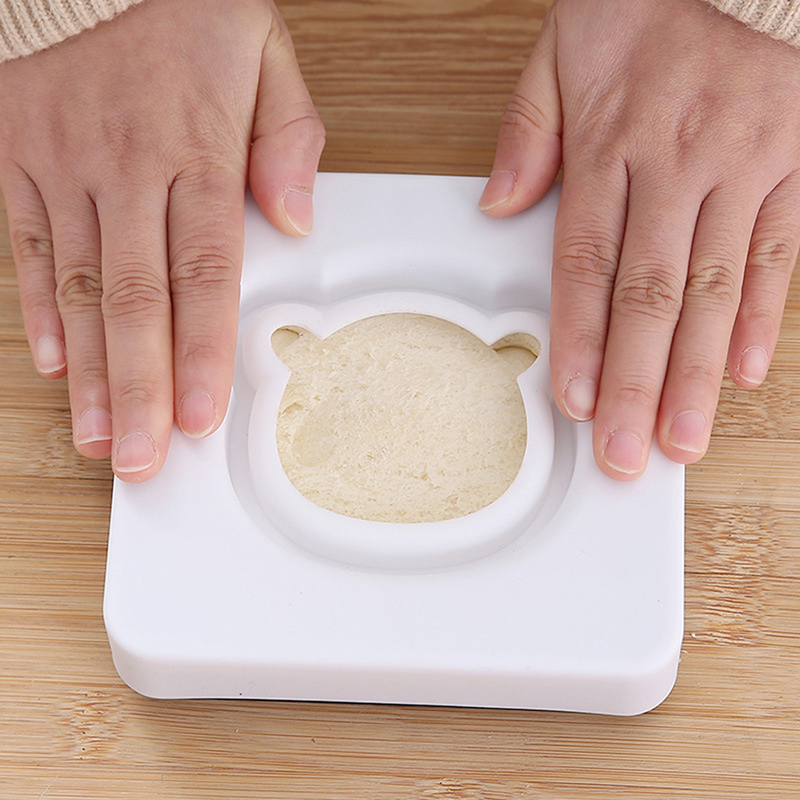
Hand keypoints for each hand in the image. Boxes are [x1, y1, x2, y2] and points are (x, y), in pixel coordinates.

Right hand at [0, 0, 324, 480]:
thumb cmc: (183, 4)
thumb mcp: (262, 52)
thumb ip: (287, 138)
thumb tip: (291, 217)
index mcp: (196, 147)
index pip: (204, 274)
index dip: (200, 352)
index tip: (198, 416)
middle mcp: (126, 165)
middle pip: (137, 300)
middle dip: (138, 389)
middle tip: (140, 459)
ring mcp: (64, 163)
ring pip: (81, 289)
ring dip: (90, 371)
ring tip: (99, 436)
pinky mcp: (19, 154)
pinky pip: (29, 246)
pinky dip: (41, 311)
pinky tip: (54, 365)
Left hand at [480, 0, 799, 478]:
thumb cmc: (641, 8)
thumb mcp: (559, 55)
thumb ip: (527, 135)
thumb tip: (496, 206)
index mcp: (612, 142)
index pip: (588, 264)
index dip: (581, 341)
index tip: (576, 404)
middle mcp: (678, 162)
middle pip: (651, 295)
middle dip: (639, 384)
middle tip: (628, 454)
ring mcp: (742, 168)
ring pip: (715, 291)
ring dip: (696, 374)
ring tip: (682, 439)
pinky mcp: (789, 169)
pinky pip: (777, 255)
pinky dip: (760, 320)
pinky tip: (741, 376)